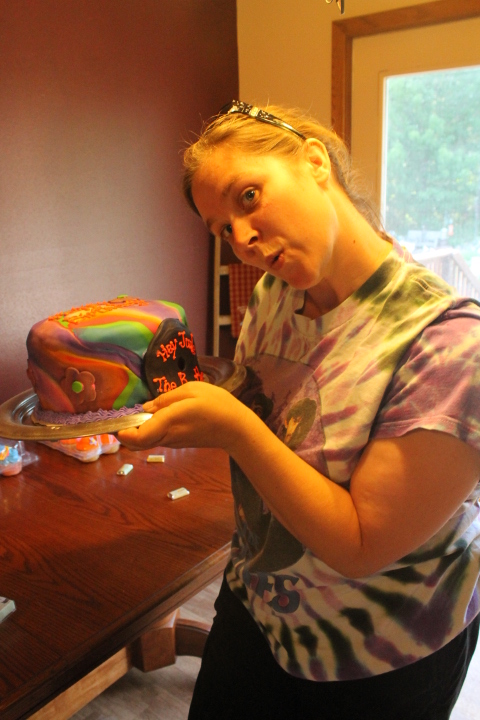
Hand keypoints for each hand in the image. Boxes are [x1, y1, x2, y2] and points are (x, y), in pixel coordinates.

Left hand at [117, 381, 245, 450]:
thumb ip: (166, 399)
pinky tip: (157, 416)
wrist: (236, 428)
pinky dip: (150, 430)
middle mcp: (168, 435)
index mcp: (169, 421)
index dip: (123, 433)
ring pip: (146, 440)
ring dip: (138, 430)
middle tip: (121, 417)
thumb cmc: (217, 404)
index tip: (116, 425)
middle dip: (126, 432)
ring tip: (139, 413)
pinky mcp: (179, 443)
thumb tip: (146, 407)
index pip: (139, 436)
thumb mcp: (191, 390)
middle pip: (138, 442)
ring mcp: (173, 442)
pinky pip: (157, 438)